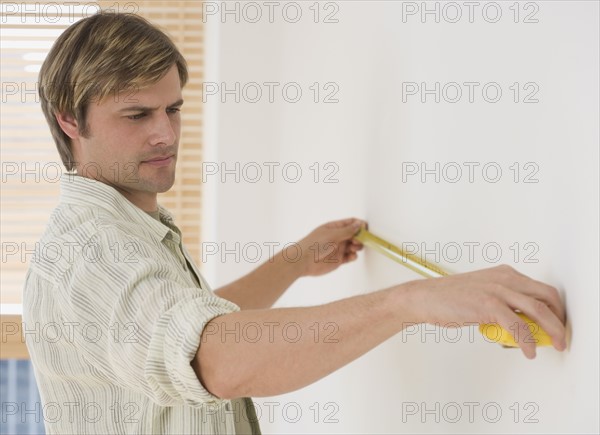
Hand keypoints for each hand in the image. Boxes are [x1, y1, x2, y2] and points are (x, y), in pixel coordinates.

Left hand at [295, 218, 366, 276]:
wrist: (303, 261)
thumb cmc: (314, 244)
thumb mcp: (332, 234)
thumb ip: (347, 230)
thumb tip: (359, 224)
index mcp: (334, 227)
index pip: (350, 223)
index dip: (359, 224)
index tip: (365, 228)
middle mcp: (337, 237)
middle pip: (354, 234)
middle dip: (360, 236)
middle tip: (360, 240)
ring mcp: (338, 248)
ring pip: (353, 246)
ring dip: (357, 246)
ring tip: (354, 248)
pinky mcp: (338, 260)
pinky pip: (350, 257)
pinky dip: (353, 256)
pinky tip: (352, 256)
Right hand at [406, 264, 566, 358]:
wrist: (424, 298)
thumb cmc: (448, 299)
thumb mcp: (482, 294)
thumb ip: (503, 304)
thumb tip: (521, 324)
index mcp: (504, 274)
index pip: (541, 289)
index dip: (555, 308)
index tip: (557, 324)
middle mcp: (504, 278)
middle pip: (546, 297)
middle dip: (559, 319)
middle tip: (560, 337)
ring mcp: (496, 290)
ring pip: (538, 310)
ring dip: (551, 330)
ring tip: (555, 345)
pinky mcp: (488, 304)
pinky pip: (517, 325)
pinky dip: (527, 341)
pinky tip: (528, 350)